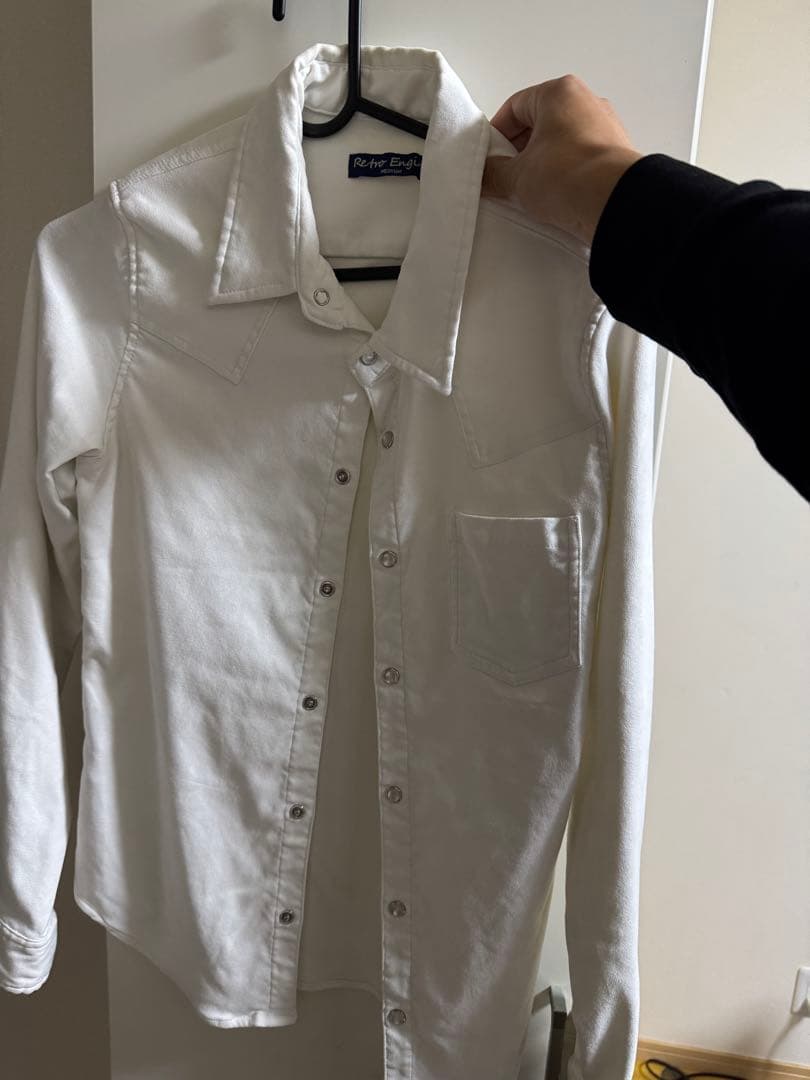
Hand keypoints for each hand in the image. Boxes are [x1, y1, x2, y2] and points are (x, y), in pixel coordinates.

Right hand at [482, 74, 644, 245]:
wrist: (614, 203)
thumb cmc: (565, 176)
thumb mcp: (516, 177)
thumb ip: (493, 173)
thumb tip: (484, 174)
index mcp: (559, 92)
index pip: (516, 107)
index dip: (497, 134)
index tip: (489, 158)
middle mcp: (586, 101)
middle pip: (541, 122)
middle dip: (520, 149)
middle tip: (507, 176)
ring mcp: (606, 126)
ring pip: (562, 140)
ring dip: (544, 162)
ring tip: (532, 190)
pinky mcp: (617, 152)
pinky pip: (582, 157)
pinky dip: (566, 172)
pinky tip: (557, 194)